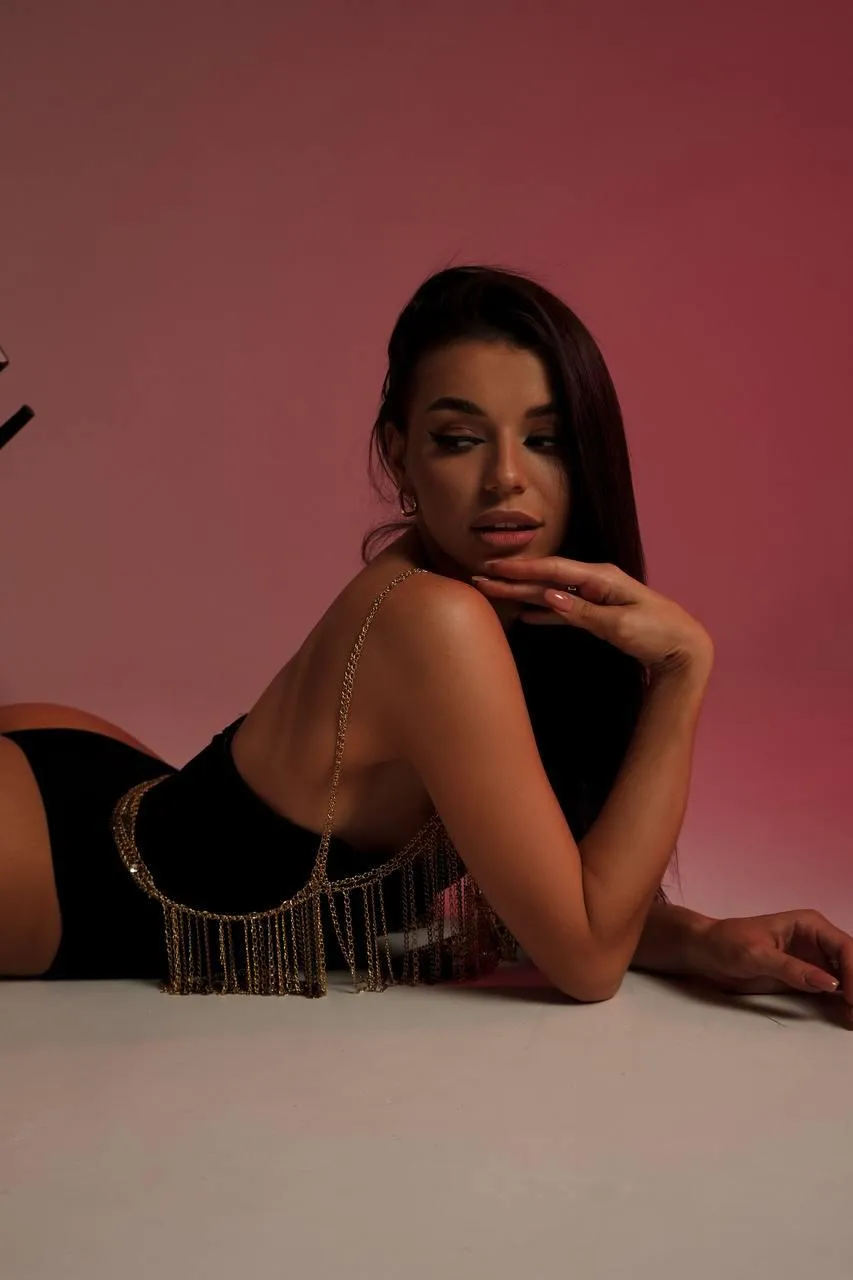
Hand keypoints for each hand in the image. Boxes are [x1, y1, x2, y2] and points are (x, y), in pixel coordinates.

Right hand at [472, 554, 712, 674]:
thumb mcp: (620, 624)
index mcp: (601, 578)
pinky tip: (526, 614)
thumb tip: (548, 597)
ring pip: (551, 593)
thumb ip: (583, 612)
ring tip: (494, 591)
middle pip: (546, 579)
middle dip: (513, 580)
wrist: (684, 649)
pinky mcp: (598, 614)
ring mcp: (596, 597)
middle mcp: (596, 582)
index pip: (553, 571)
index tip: (493, 568)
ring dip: (523, 594)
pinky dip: (543, 611)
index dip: (521, 570)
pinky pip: (563, 609)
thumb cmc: (657, 633)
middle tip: (480, 578)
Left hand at [687, 908, 852, 1022]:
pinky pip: (831, 991)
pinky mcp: (805, 978)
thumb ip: (792, 969)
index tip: (852, 998)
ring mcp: (813, 960)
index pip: (843, 947)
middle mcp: (817, 941)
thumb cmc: (726, 944)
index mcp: (809, 925)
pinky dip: (841, 1004)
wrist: (705, 952)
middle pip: (850, 962)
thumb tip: (830, 984)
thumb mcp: (756, 955)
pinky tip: (846, 1017)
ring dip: (852, 997)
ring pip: (845, 979)